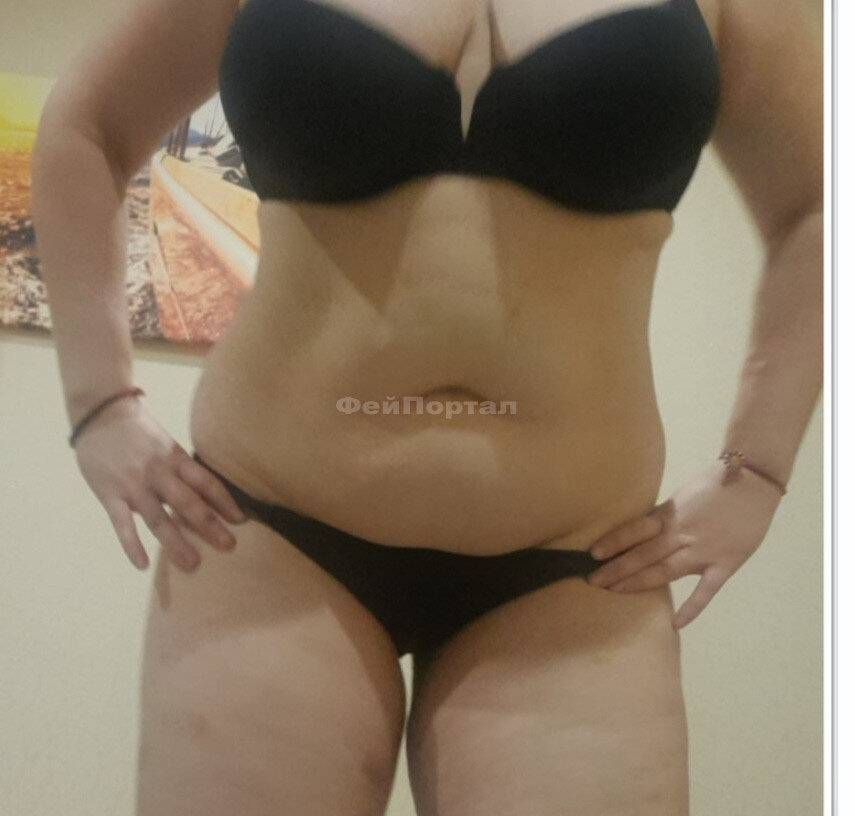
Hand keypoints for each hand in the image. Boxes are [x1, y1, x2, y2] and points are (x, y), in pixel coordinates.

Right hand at [72, 395, 248, 571]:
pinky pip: (122, 524)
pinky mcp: (109, 494)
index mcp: (176, 458)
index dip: (226, 502)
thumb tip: (198, 497)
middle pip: (189, 503)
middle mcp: (159, 472)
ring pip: (159, 518)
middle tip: (229, 547)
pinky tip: (142, 564)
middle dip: (210, 526)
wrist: (100, 412)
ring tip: (192, 565)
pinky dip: (132, 545)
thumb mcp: (166, 443)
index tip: (242, 520)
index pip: (207, 483)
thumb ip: (179, 470)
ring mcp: (133, 484)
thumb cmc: (138, 430)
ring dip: (176, 543)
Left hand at [585, 460, 784, 628]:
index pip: (634, 530)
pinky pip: (706, 590)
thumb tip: (640, 533)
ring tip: (614, 593)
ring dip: (638, 583)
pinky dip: (692, 608)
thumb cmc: (714, 485)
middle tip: (593, 581)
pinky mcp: (725, 564)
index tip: (593, 554)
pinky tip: (676, 623)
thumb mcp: (681, 496)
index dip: (613, 542)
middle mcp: (682, 534)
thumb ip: (663, 517)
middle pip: (643, 554)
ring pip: (665, 571)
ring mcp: (703, 551)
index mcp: (669, 514)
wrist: (753, 481)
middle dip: (616, 569)